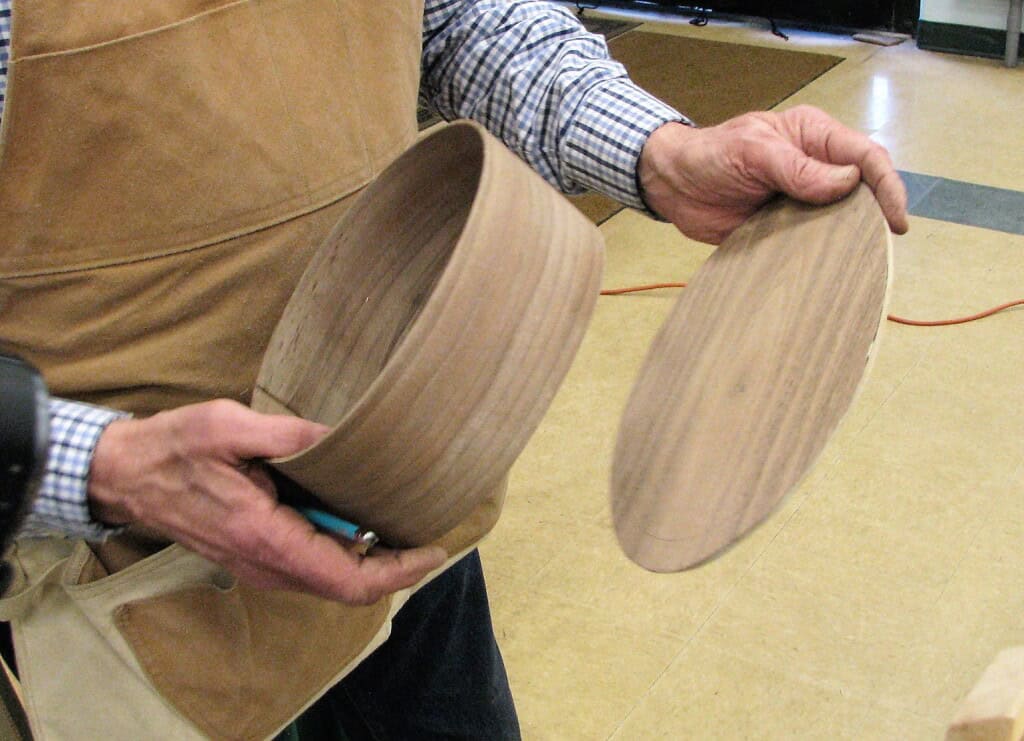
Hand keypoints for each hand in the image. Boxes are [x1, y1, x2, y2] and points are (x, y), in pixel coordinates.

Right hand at [88, 399, 446, 604]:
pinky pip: (309, 569)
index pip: (346, 578)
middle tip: (427, 533)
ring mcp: (256, 566)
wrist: (123, 475)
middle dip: (393, 567)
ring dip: (370, 562)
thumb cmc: (172, 448)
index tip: (432, 550)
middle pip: (345, 586)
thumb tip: (342, 438)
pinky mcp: (252, 558)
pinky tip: (357, 522)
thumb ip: (289, 435)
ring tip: (402, 526)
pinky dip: (343, 555)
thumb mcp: (228, 425)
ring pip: (328, 581)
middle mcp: (263, 563)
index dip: (398, 572)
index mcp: (265, 537)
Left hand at [638, 105, 908, 244]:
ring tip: (865, 258)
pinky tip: (831, 266)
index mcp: (814, 135)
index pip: (865, 156)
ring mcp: (803, 197)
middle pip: (862, 188)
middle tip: (885, 244)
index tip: (895, 218)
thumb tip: (847, 180)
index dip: (887, 185)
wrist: (673, 184)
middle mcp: (816, 165)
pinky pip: (814, 238)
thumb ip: (797, 167)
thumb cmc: (710, 155)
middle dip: (877, 213)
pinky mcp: (786, 224)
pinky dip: (824, 252)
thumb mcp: (752, 151)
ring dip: (852, 235)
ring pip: (842, 216)